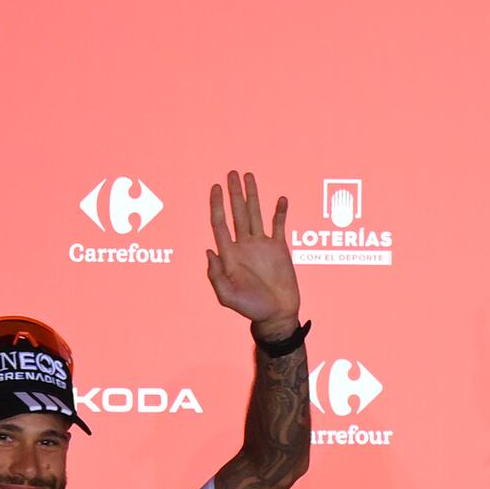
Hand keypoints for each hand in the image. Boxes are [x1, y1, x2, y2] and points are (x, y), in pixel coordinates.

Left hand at [201, 169, 302, 341]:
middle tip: (231, 173)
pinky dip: (280, 212)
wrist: (276, 315)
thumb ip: (216, 275)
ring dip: (252, 195)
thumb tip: (209, 249)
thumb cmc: (251, 308)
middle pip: (237, 213)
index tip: (215, 187)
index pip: (220, 223)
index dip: (217, 205)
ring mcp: (262, 245)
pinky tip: (280, 198)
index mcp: (230, 254)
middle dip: (233, 193)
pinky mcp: (280, 249)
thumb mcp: (227, 296)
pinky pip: (279, 225)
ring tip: (248, 176)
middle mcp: (244, 246)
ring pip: (255, 214)